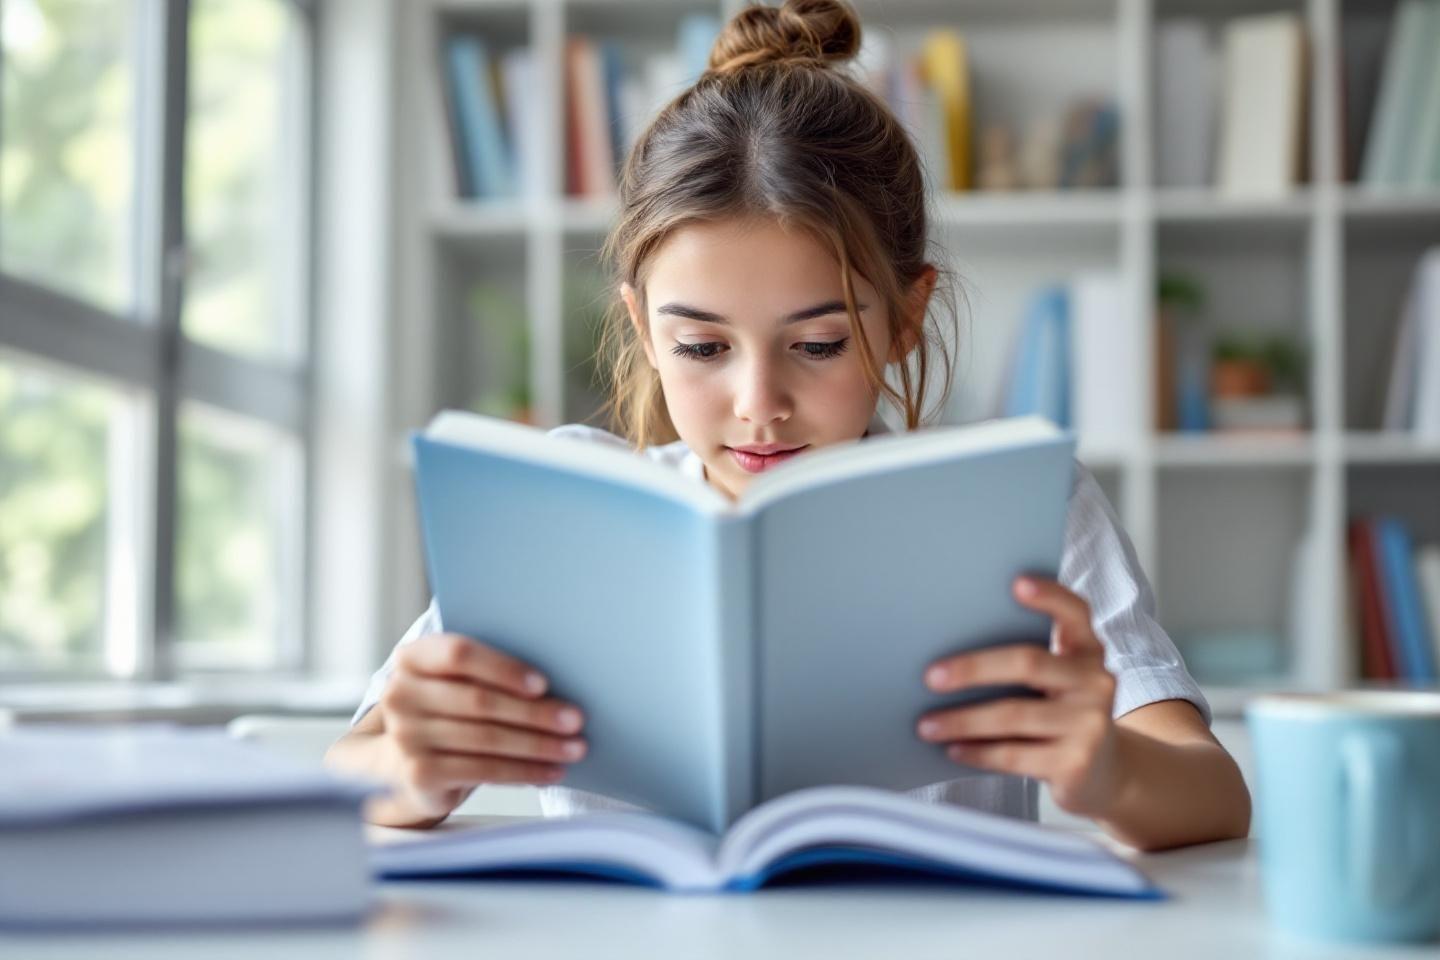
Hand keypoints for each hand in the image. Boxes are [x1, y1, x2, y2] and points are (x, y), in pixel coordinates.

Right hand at [376, 632, 586, 820]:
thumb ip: (490, 672)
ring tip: (575, 747)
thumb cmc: (449, 711)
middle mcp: (400, 694)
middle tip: (576, 719)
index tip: (544, 683)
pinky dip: (524, 771)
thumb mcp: (460, 682)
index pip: (459, 654)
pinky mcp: (419, 773)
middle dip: (535, 712)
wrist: (405, 759)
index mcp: (412, 657)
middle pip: (479, 700)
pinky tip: (551, 771)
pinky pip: (483, 770)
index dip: (503, 668)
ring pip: (487, 738)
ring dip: (538, 744)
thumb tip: (558, 683)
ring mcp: (406, 736)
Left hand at [916, 576, 1123, 817]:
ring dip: (962, 720)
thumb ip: (1028, 659)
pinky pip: (1014, 755)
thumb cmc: (1061, 712)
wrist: (1104, 771)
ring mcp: (1090, 723)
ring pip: (1013, 715)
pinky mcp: (1076, 763)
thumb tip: (947, 649)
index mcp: (1088, 650)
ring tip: (926, 725)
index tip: (1016, 583)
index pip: (1075, 612)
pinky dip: (977, 752)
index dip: (1049, 596)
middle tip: (930, 676)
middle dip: (972, 668)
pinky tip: (952, 749)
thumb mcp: (1059, 680)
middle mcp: (1096, 681)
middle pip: (1028, 663)